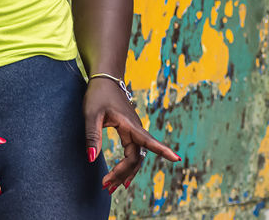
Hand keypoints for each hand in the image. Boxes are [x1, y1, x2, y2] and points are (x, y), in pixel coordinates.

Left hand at [83, 76, 179, 193]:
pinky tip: (121, 177)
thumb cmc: (98, 95)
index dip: (162, 150)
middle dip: (123, 174)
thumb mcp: (91, 114)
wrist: (105, 80)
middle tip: (106, 186)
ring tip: (111, 187)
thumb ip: (92, 136)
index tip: (176, 159)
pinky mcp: (130, 133)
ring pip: (134, 158)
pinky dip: (126, 166)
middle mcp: (135, 130)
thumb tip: (92, 159)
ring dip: (124, 173)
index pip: (148, 141)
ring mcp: (134, 132)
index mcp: (130, 125)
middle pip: (136, 158)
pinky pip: (132, 153)